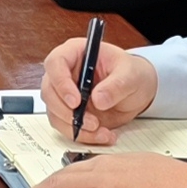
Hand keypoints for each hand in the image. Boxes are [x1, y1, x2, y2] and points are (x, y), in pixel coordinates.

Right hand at [34, 36, 158, 142]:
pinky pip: (65, 126)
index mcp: (76, 53)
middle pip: (49, 91)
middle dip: (67, 111)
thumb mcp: (130, 75)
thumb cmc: (132, 74)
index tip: (76, 101)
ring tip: (100, 130)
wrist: (137, 91)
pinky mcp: (69, 112)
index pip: (56, 63)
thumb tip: (98, 99)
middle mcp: (66, 72)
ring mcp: (65, 93)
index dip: (61, 82)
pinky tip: (102, 134)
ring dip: (74, 126)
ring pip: (54, 112)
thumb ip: (116, 85)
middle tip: (91, 122)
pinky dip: (82, 135)